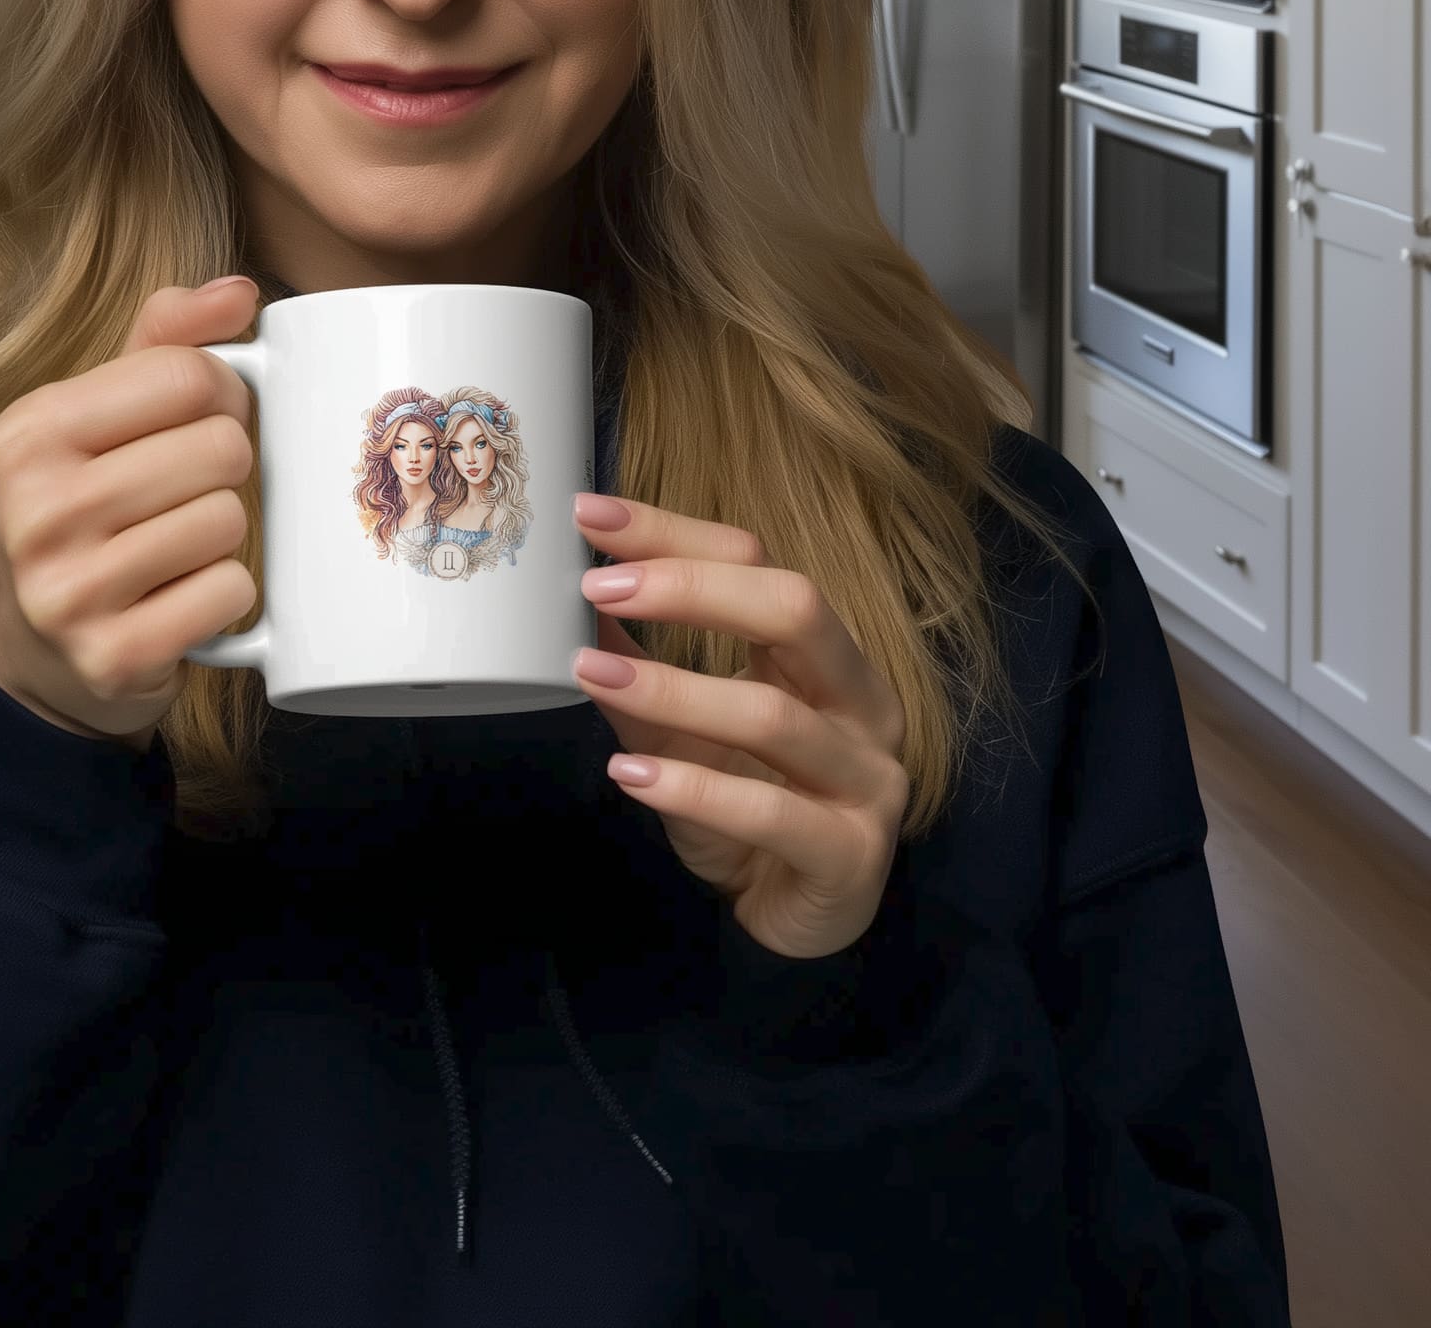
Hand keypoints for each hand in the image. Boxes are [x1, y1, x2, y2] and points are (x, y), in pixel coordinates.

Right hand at [0, 275, 261, 751]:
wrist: (27, 663)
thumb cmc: (74, 519)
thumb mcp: (89, 421)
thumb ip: (161, 344)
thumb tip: (240, 291)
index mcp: (29, 431)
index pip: (187, 375)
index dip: (223, 394)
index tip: (206, 419)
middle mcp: (35, 507)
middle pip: (220, 448)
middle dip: (225, 469)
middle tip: (188, 494)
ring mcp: (68, 589)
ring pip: (230, 519)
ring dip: (224, 535)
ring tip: (176, 549)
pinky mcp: (111, 655)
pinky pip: (230, 592)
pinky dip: (226, 596)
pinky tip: (182, 599)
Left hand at [567, 493, 909, 959]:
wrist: (796, 925)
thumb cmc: (746, 809)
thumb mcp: (683, 733)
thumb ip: (639, 672)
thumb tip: (573, 602)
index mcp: (825, 653)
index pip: (758, 563)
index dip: (674, 534)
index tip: (591, 515)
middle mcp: (861, 701)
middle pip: (795, 609)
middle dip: (691, 589)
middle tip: (599, 586)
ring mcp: (866, 779)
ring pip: (773, 713)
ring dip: (673, 690)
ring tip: (591, 674)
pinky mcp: (850, 855)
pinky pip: (770, 811)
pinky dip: (693, 789)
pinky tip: (630, 774)